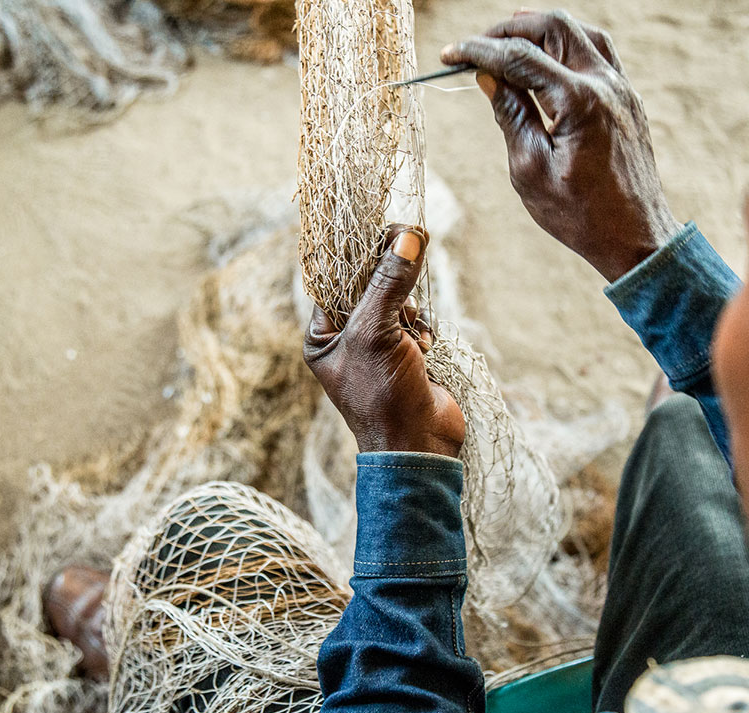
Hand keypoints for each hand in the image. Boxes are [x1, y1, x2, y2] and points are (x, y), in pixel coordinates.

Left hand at [304, 226, 465, 457]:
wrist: (418, 448)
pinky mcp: (408, 356)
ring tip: (413, 333)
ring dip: (410, 310)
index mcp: (323, 336)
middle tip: (411, 246)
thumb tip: (408, 235)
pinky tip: (426, 347)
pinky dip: (424, 328)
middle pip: (370, 285)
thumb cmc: (382, 396)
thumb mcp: (376, 333)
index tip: (383, 227)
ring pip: (398, 301)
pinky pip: (417, 322)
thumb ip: (390, 283)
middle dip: (391, 279)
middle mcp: (347, 340)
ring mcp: (379, 348)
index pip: (335, 279)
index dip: (358, 253)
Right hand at [442, 10, 680, 281]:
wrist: (635, 236)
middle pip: (554, 26)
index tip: (450, 54)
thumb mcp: (531, 170)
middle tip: (476, 45)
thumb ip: (511, 115)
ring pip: (580, 32)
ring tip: (507, 42)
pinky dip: (567, 45)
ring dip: (541, 30)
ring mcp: (622, 89)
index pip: (520, 57)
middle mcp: (605, 85)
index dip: (479, 51)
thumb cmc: (581, 214)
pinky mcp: (627, 99)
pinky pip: (597, 52)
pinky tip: (547, 59)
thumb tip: (488, 76)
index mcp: (579, 101)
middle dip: (509, 29)